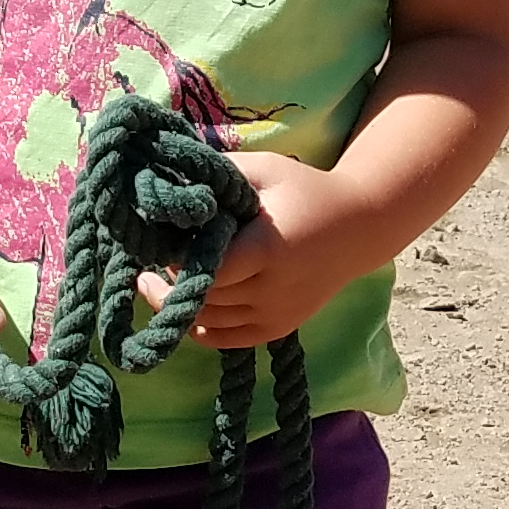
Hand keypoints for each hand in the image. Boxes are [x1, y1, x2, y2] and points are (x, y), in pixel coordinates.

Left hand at [142, 154, 361, 349]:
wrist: (357, 229)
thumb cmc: (305, 191)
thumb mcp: (264, 169)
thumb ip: (219, 173)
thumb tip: (170, 177)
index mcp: (266, 249)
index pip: (206, 270)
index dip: (175, 260)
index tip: (158, 239)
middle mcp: (271, 290)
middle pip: (203, 297)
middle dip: (171, 279)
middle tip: (151, 253)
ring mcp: (276, 315)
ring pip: (208, 321)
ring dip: (179, 303)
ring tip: (155, 277)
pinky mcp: (278, 328)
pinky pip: (225, 339)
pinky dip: (198, 327)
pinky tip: (182, 305)